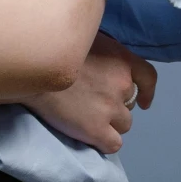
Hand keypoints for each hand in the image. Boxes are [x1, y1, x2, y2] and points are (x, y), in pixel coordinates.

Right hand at [23, 32, 156, 153]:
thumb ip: (101, 51)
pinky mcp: (96, 129)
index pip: (148, 77)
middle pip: (130, 104)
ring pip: (124, 124)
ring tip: (87, 118)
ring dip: (110, 123)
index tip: (144, 101)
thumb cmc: (53, 47)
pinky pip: (113, 144)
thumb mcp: (85, 38)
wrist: (32, 67)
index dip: (148, 92)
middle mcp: (122, 83)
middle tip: (93, 103)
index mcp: (121, 59)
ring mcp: (110, 108)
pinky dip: (104, 142)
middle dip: (116, 105)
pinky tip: (88, 135)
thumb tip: (102, 61)